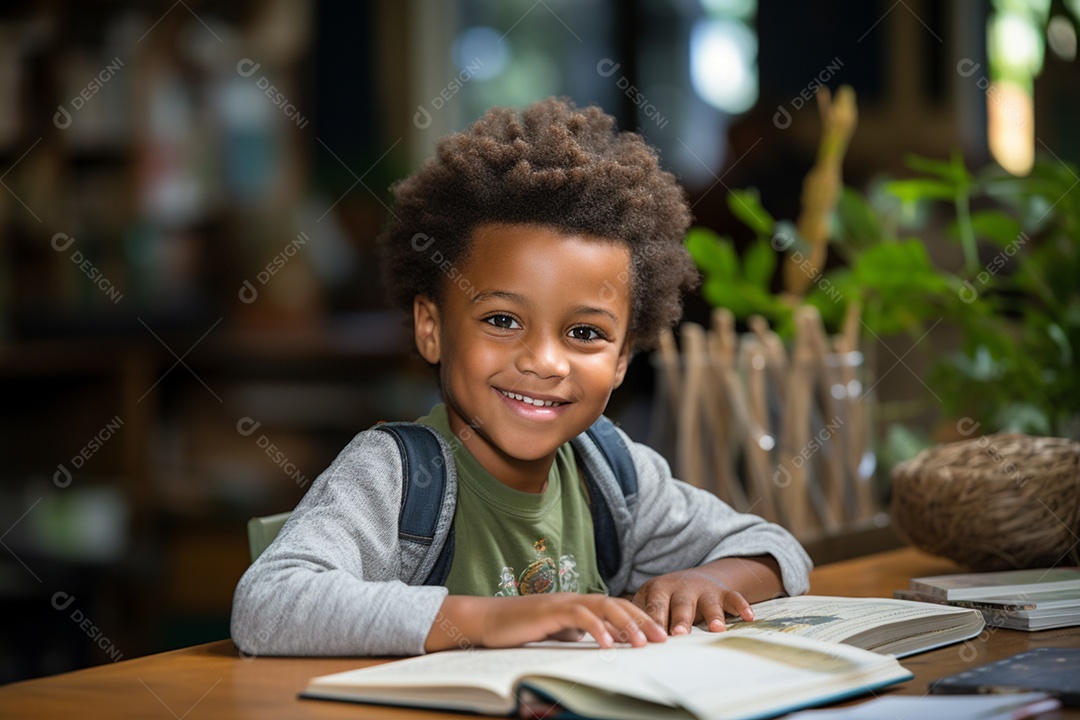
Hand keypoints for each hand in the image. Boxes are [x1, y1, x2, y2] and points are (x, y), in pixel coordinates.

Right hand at [425, 593, 666, 651]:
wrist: (486, 620)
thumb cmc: (519, 628)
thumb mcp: (555, 633)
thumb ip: (576, 633)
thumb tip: (599, 640)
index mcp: (578, 604)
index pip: (616, 608)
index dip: (639, 619)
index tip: (658, 636)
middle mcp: (574, 599)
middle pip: (616, 604)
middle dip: (641, 621)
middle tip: (661, 639)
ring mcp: (562, 602)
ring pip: (602, 607)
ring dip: (625, 625)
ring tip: (641, 644)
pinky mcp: (549, 610)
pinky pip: (578, 617)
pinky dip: (596, 629)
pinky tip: (608, 644)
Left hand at [631, 556, 783, 635]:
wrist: (695, 578)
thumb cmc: (666, 598)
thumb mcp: (649, 601)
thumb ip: (639, 618)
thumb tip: (619, 640)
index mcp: (658, 590)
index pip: (654, 608)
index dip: (652, 622)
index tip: (651, 638)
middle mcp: (681, 588)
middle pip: (680, 605)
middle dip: (680, 619)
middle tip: (678, 634)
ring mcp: (703, 589)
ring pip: (708, 602)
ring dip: (712, 614)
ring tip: (715, 628)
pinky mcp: (723, 592)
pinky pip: (733, 598)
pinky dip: (741, 606)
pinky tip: (748, 617)